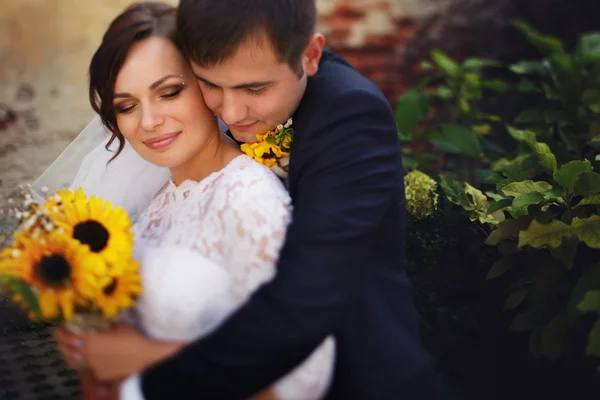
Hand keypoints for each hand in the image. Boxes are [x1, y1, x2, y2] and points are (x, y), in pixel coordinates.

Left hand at [54, 322, 172, 380]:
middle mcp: (87, 354)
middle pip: (66, 350)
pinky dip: (83, 362)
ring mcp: (92, 367)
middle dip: (61, 343)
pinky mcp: (99, 375)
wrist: (145, 358)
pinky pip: (86, 368)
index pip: (68, 336)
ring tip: (69, 350)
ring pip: (73, 361)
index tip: (58, 328)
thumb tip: (104, 321)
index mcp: (91, 340)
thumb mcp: (120, 326)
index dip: (60, 332)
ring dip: (68, 355)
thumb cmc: (133, 339)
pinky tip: (86, 359)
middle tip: (61, 338)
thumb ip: (108, 325)